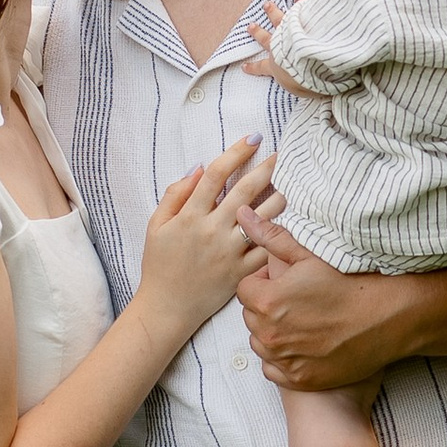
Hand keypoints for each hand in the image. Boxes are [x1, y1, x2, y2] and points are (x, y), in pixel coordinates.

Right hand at [136, 139, 271, 338]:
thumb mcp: (156, 224)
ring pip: (264, 218)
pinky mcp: (242, 272)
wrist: (166, 308)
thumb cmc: (159, 264)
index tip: (253, 139)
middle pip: (246, 191)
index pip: (217, 174)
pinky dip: (279, 234)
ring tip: (290, 185)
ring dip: (280, 197)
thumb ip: (175, 194)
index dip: (236, 152)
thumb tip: (198, 167)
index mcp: (190, 216)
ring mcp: (230, 252)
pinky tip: (289, 220)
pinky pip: (267, 249)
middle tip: (282, 154)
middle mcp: (212, 230)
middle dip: (267, 168)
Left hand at [238, 219, 420, 391]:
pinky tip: (305, 345)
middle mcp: (270, 334)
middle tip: (297, 300)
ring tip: (302, 321)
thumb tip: (242, 214)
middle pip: (251, 317)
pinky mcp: (299, 379)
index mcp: (267, 301)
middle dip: (266, 307)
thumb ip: (270, 236)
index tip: (285, 281)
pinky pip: (273, 369)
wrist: (388, 319)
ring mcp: (284, 360)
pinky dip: (283, 359)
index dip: (263, 282)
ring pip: (261, 343)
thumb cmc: (350, 283)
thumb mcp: (309, 255)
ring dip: (273, 333)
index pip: (245, 289)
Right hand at [243, 0, 319, 97]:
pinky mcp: (300, 21)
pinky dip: (301, 3)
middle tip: (250, 26)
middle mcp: (278, 47)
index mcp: (275, 66)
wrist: (309, 63)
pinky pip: (301, 10)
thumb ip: (306, 90)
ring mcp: (288, 33)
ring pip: (279, 20)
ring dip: (273, 12)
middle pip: (266, 38)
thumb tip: (315, 94)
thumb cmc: (304, 81)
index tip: (244, 66)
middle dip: (257, 32)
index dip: (252, 68)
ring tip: (267, 4)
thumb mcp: (302, 91)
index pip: (261, 67)